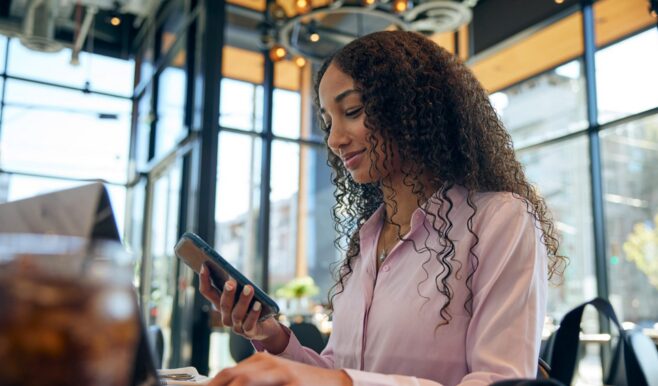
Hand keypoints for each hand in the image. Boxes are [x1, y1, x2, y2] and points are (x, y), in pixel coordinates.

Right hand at [198, 264, 286, 351]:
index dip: (204, 280)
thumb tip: (234, 272)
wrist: (266, 327)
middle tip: (231, 282)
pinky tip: (258, 305)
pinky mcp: (249, 332)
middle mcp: (226, 316)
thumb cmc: (253, 305)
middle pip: (223, 305)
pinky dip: (253, 314)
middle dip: (227, 293)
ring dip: (243, 300)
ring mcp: (236, 326)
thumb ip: (238, 284)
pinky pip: (249, 324)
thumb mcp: (244, 293)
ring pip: (237, 314)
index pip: (208, 292)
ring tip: (249, 288)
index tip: (205, 266)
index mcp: (221, 304)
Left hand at [208, 352, 351, 385]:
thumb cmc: (296, 383)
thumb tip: (221, 385)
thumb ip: (248, 382)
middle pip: (232, 376)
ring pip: (244, 381)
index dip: (209, 385)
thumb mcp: (271, 380)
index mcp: (259, 361)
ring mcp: (280, 373)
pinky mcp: (292, 384)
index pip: (226, 374)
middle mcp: (268, 364)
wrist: (332, 382)